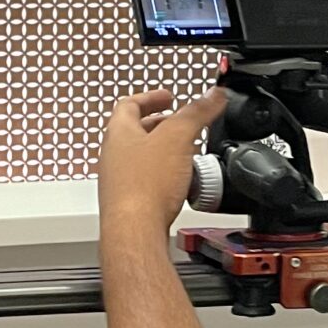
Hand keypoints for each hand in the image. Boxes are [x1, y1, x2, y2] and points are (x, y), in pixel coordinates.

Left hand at [99, 87, 227, 234]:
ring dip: (164, 152)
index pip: (130, 104)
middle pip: (135, 131)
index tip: (167, 97)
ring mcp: (118, 180)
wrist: (135, 231)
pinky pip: (147, 181)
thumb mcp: (178, 137)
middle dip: (161, 125)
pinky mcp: (129, 202)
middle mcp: (114, 156)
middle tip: (179, 124)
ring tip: (185, 153)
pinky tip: (180, 184)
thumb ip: (197, 112)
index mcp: (119, 133)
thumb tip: (213, 96)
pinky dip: (164, 176)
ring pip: (141, 157)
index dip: (151, 97)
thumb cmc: (143, 188)